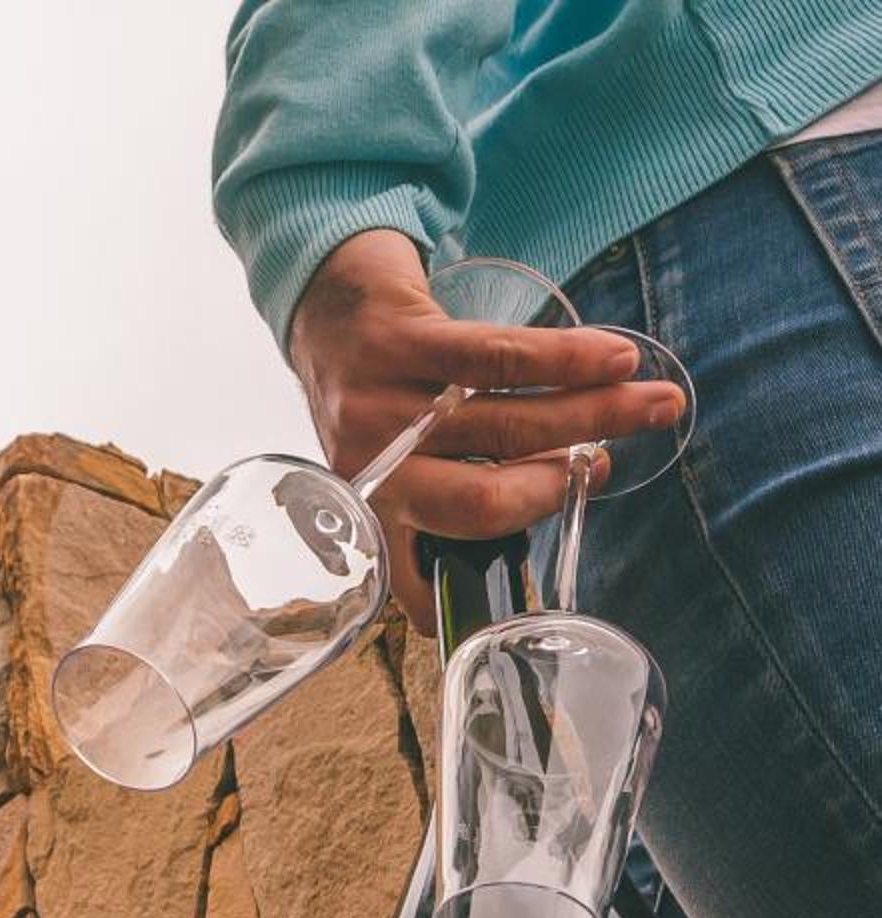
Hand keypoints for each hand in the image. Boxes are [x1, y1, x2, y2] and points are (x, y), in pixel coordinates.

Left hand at [288, 230, 685, 620]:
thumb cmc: (383, 390)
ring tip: (654, 403)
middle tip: (624, 456)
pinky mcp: (395, 343)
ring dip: (593, 415)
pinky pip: (493, 359)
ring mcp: (374, 407)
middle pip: (484, 498)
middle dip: (568, 481)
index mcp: (372, 507)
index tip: (579, 500)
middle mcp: (367, 468)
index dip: (518, 533)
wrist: (324, 301)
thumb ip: (464, 486)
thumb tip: (568, 489)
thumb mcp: (403, 458)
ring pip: (503, 425)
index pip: (442, 554)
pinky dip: (565, 361)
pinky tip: (613, 358)